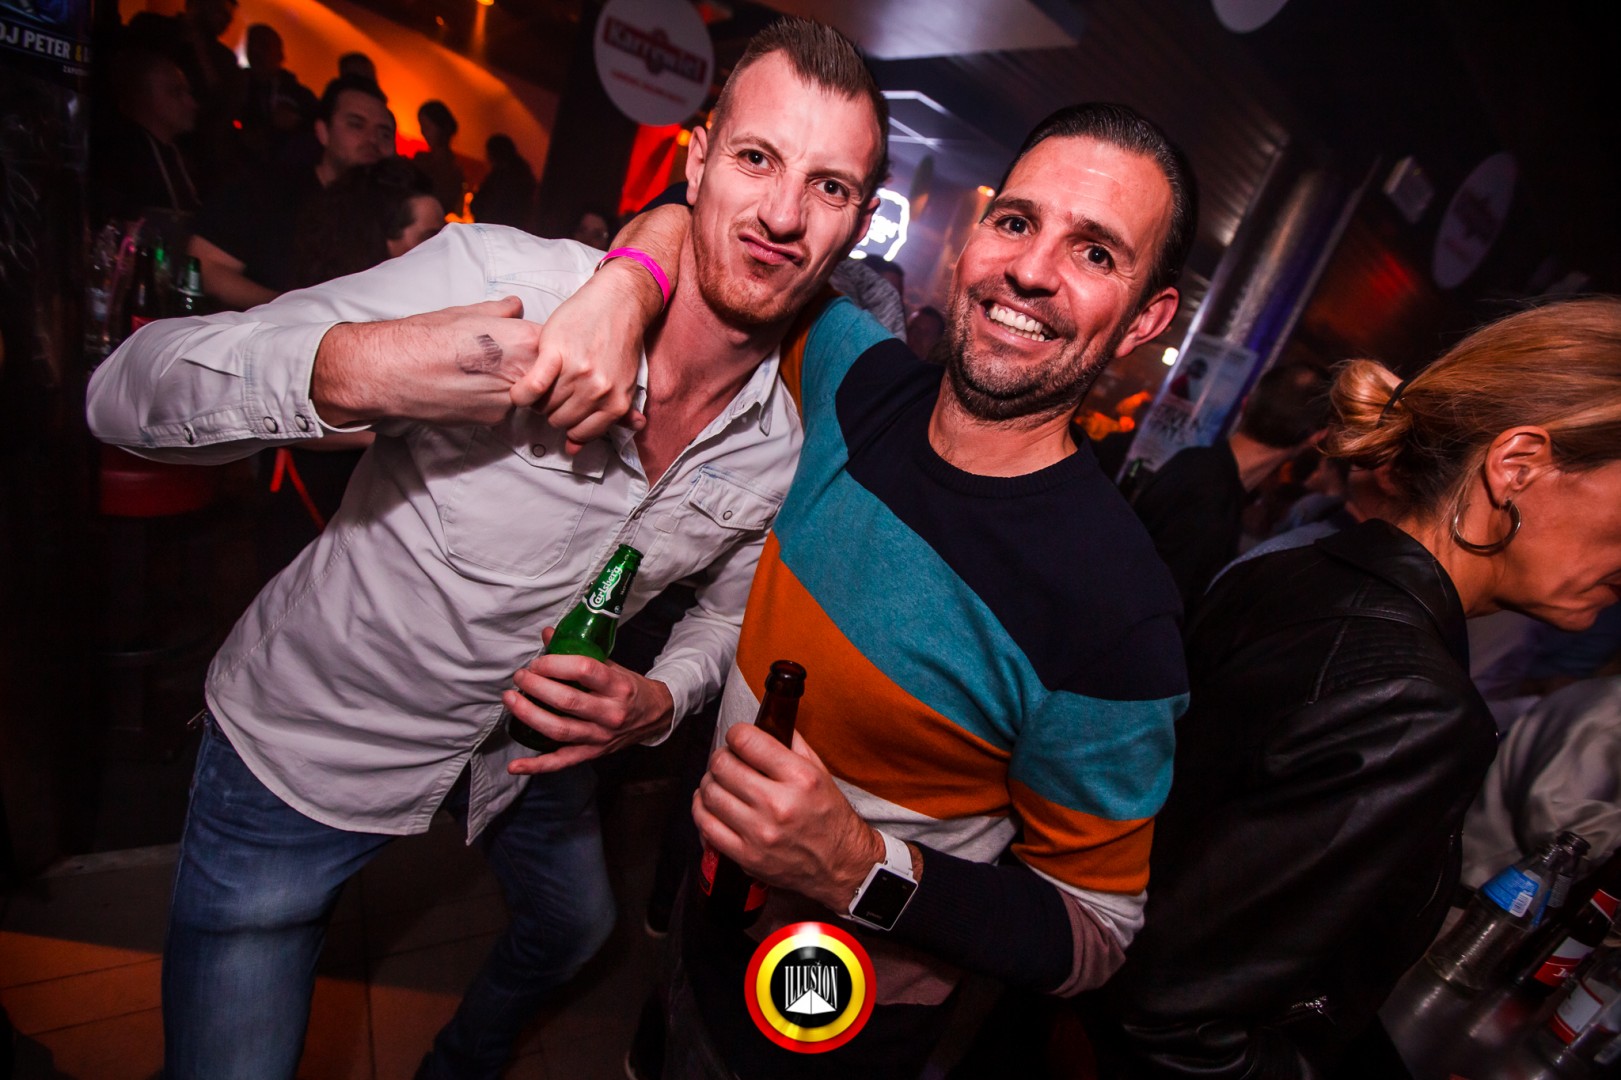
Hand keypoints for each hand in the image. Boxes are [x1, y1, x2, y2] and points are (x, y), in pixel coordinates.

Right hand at [312, 296, 543, 426]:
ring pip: (525, 393)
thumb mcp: (467, 313)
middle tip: (502, 360)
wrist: (394, 370)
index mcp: (524, 340)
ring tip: (478, 372)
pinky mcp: (494, 420)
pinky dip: (492, 400)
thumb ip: (500, 312)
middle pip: (546, 373)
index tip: (528, 343)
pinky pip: (503, 408)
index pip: (555, 345)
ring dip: (511, 385)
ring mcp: (510, 400)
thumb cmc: (427, 336)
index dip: (543, 344)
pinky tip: (467, 389)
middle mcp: (524, 373)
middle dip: (531, 367)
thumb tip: (515, 306)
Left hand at [506, 627, 674, 774]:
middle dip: (536, 686)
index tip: (538, 662)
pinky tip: (514, 766)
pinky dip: (536, 766)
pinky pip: (561, 762)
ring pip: (559, 730)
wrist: (654, 717)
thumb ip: (580, 653)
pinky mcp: (592, 753)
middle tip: (520, 677)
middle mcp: (611, 713)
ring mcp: (601, 737)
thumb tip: (548, 635)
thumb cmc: (629, 688)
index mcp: (618, 686)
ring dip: (529, 715)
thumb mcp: (612, 666)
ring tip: (510, 699)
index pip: (584, 670)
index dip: (555, 664)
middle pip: (567, 701)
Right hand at [511, 259, 656, 451]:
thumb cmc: (618, 342)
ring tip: (542, 382)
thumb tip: (576, 449)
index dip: (567, 424)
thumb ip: (607, 418)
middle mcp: (598, 391)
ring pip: (543, 406)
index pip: (579, 433)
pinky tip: (519, 390)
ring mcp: (578, 373)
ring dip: (536, 399)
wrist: (619, 302)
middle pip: (558, 420)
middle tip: (551, 392)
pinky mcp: (557, 353)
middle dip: (551, 410)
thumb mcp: (623, 384)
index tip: (562, 410)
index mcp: (615, 402)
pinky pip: (531, 388)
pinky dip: (521, 393)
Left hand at [692, 725, 884, 911]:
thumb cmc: (829, 816)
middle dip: (721, 757)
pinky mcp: (746, 856)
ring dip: (709, 782)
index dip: (737, 734)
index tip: (738, 738)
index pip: (746, 741)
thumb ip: (792, 743)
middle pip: (722, 766)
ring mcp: (760, 833)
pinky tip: (711, 804)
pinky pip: (706, 825)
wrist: (841, 865)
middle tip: (728, 760)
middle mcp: (778, 805)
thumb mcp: (820, 772)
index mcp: (800, 778)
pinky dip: (702, 810)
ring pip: (710, 794)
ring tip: (719, 781)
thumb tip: (764, 721)